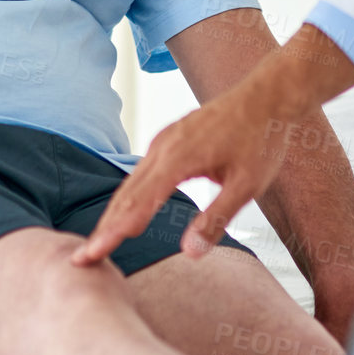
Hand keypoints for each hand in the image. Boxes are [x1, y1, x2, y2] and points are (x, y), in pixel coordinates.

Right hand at [72, 26, 352, 268]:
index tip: (92, 256)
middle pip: (125, 194)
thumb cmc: (262, 139)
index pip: (137, 205)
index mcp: (178, 159)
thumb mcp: (246, 186)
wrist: (269, 96)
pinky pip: (142, 170)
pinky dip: (129, 194)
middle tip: (83, 258)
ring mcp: (165, 140)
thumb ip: (215, 220)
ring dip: (114, 212)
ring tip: (101, 240)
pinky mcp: (171, 138)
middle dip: (104, 227)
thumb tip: (189, 253)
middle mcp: (164, 147)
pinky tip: (128, 209)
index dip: (113, 233)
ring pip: (131, 182)